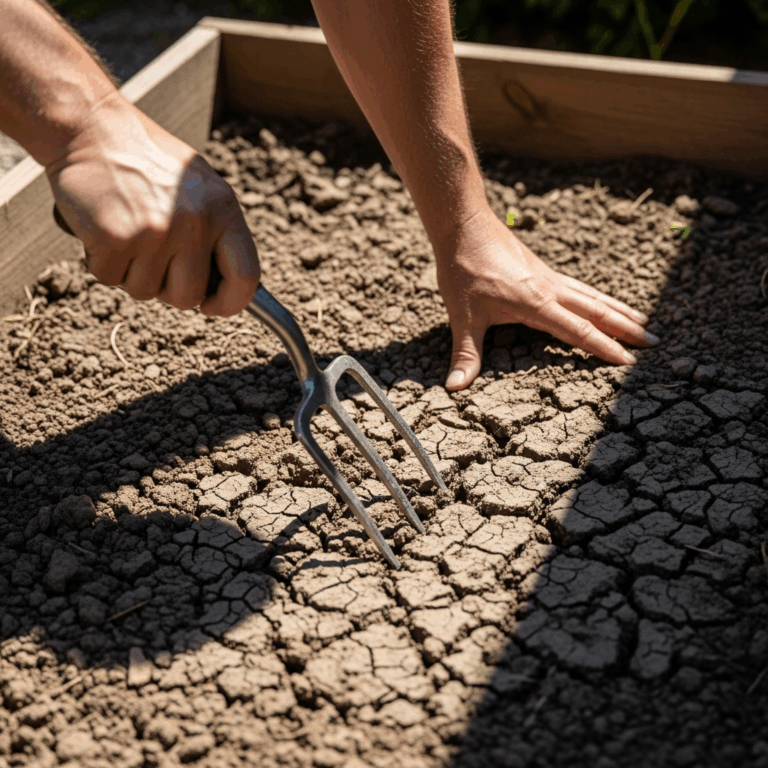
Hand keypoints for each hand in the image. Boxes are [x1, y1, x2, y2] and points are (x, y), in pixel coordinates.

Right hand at [45, 92, 258, 315]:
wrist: (91, 127)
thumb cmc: (147, 162)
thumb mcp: (200, 188)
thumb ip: (217, 233)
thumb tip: (230, 287)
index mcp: (224, 209)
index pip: (247, 277)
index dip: (230, 302)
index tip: (213, 306)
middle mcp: (195, 221)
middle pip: (189, 296)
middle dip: (167, 289)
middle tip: (152, 258)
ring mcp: (155, 230)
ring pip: (145, 291)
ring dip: (131, 272)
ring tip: (127, 232)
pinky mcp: (115, 237)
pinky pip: (111, 278)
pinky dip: (102, 262)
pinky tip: (103, 230)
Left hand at [434, 207, 657, 390]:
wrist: (464, 226)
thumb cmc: (463, 270)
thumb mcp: (462, 316)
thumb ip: (465, 353)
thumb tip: (454, 387)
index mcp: (536, 304)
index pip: (578, 331)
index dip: (604, 348)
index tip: (629, 362)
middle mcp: (550, 290)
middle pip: (597, 312)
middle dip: (626, 329)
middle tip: (655, 343)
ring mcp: (549, 278)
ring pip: (593, 297)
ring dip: (620, 311)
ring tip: (644, 322)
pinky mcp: (543, 271)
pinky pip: (580, 288)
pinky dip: (599, 297)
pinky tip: (603, 302)